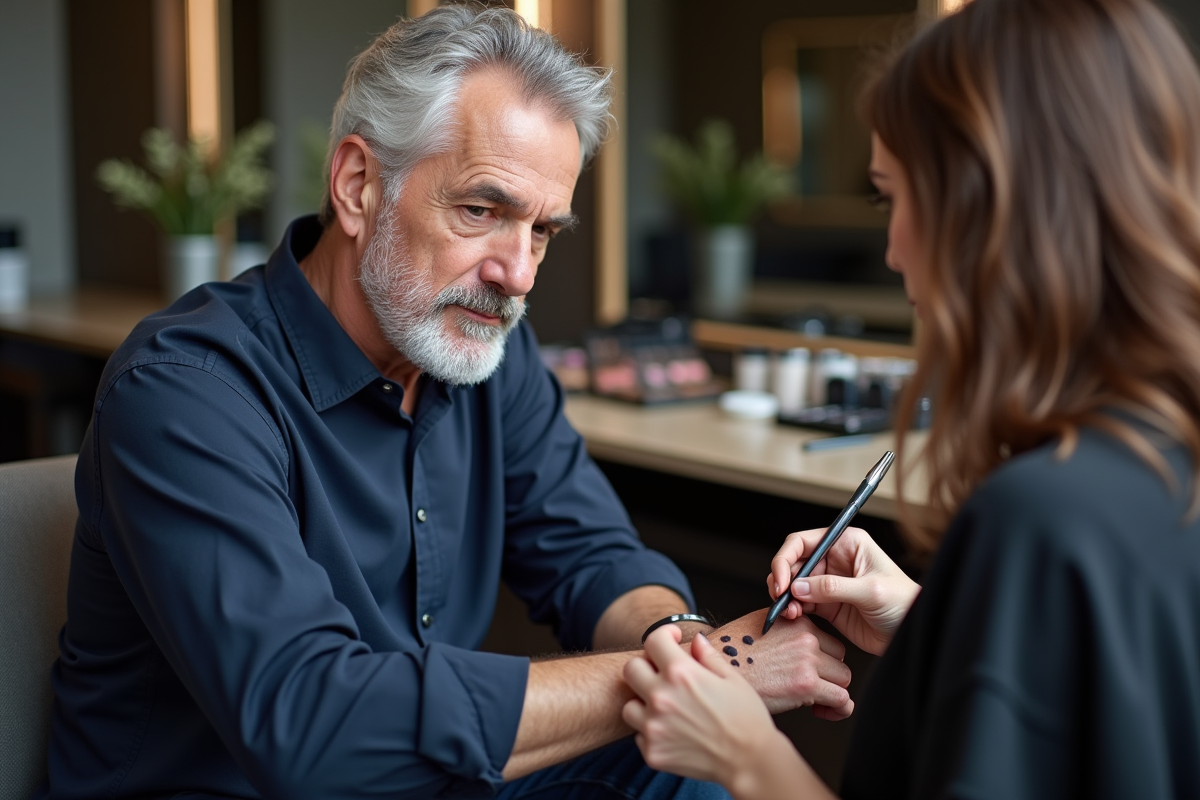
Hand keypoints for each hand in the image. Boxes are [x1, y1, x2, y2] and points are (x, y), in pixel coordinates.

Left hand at [622, 625, 792, 786]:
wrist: (750, 761)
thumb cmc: (747, 718)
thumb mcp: (732, 678)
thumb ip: (708, 656)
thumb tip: (695, 640)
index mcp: (681, 673)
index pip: (653, 641)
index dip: (664, 635)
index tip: (672, 639)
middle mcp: (661, 698)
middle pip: (631, 669)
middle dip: (646, 666)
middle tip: (663, 674)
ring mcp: (653, 727)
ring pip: (629, 706)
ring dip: (643, 703)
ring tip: (666, 708)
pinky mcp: (653, 752)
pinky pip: (638, 735)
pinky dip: (651, 732)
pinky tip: (673, 731)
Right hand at [704, 609, 852, 718]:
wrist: (712, 671)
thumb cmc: (729, 654)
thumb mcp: (761, 627)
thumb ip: (786, 631)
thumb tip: (798, 644)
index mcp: (796, 622)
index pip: (828, 641)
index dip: (822, 660)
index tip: (811, 672)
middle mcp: (806, 637)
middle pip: (840, 659)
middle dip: (829, 677)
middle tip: (812, 689)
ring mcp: (808, 660)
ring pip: (843, 679)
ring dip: (832, 693)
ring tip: (816, 703)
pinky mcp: (807, 684)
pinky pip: (842, 700)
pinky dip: (836, 710)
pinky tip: (820, 712)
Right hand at [767, 526, 919, 655]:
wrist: (913, 631)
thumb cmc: (904, 603)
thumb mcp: (870, 591)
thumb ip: (833, 588)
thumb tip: (798, 587)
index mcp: (847, 544)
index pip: (803, 542)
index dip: (786, 558)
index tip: (780, 578)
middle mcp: (835, 560)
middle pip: (794, 563)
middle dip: (782, 580)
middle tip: (781, 597)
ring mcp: (829, 583)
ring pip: (794, 585)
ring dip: (786, 597)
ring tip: (789, 612)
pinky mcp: (828, 605)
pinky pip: (801, 603)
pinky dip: (793, 609)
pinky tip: (794, 616)